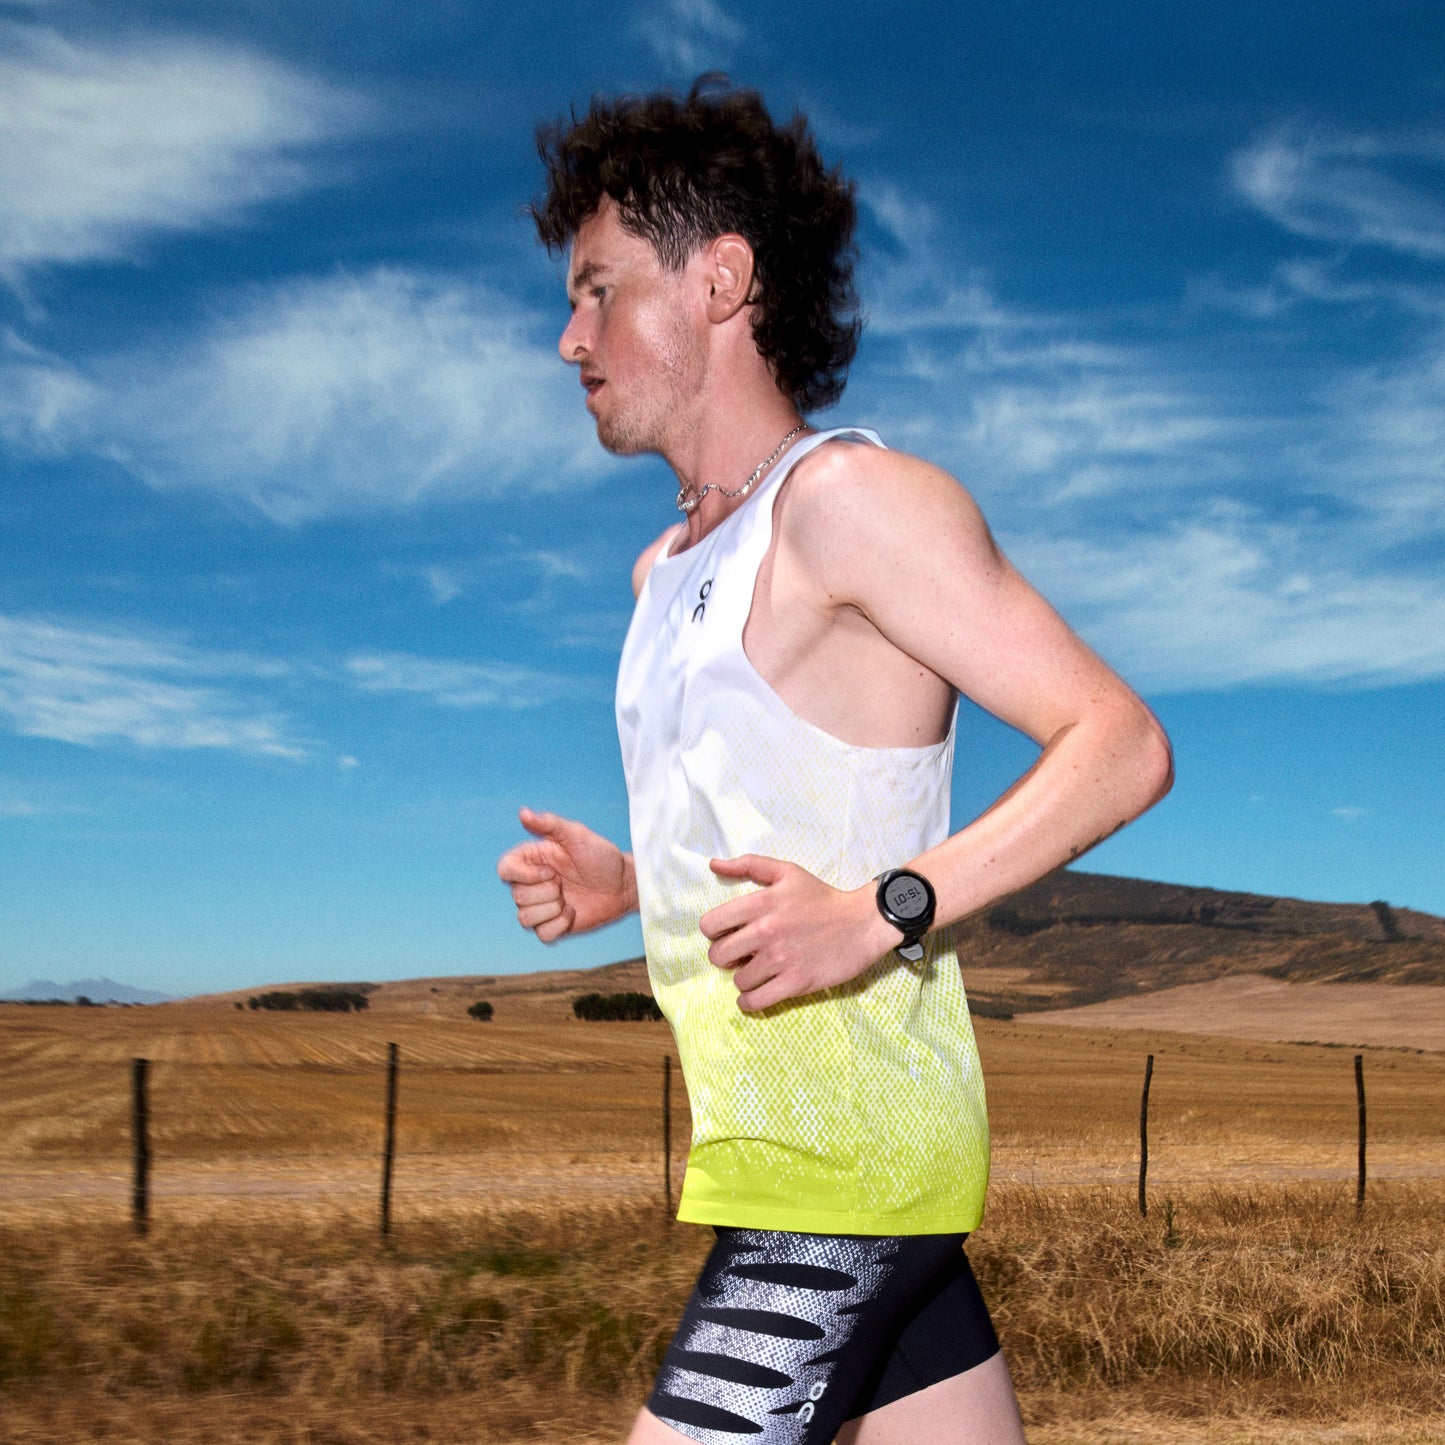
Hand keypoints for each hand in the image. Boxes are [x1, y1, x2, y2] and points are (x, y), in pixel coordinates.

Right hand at [496, 807, 636, 941]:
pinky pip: (542, 934)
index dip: (523, 875)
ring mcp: (541, 906)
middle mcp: (531, 884)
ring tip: (568, 899)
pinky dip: (559, 925)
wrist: (623, 884)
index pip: (504, 869)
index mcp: (532, 860)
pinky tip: (572, 912)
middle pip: (516, 896)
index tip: (550, 871)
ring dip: (551, 909)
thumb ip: (549, 824)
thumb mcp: (577, 835)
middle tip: (565, 883)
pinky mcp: (552, 926)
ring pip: (524, 918)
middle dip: (547, 892)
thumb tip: (522, 812)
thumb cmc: (601, 856)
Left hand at [700, 855, 899, 1011]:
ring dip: (744, 977)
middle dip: (725, 956)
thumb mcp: (787, 872)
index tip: (728, 933)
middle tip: (741, 954)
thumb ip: (748, 865)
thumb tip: (713, 865)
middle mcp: (766, 932)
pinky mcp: (796, 983)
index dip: (715, 931)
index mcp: (760, 903)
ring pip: (738, 980)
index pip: (710, 925)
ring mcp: (780, 959)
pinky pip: (755, 1001)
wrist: (861, 923)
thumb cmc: (822, 897)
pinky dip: (750, 1000)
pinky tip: (757, 992)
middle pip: (718, 956)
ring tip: (758, 970)